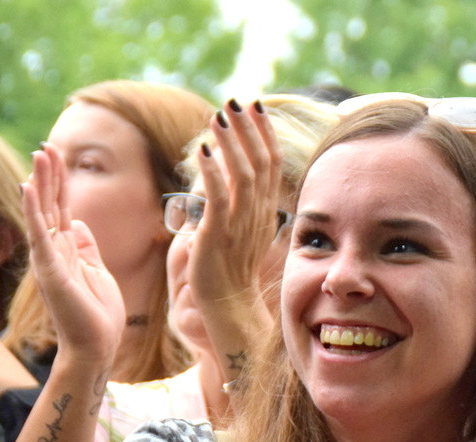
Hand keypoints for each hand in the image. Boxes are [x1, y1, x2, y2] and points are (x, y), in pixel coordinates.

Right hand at [22, 144, 124, 364]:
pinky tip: (28, 186)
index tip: (57, 154)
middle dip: (50, 174)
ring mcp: (49, 260)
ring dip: (41, 183)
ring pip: (43, 213)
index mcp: (66, 251)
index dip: (59, 182)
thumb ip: (86, 246)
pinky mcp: (50, 270)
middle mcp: (53, 252)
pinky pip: (39, 234)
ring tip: (39, 155)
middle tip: (47, 145)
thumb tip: (78, 222)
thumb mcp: (97, 270)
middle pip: (50, 205)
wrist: (97, 347)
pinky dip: (33, 210)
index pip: (60, 208)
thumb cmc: (98, 314)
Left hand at [187, 100, 280, 332]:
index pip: (271, 165)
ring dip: (231, 143)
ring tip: (219, 116)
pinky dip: (213, 173)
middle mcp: (257, 214)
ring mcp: (239, 225)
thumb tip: (223, 170)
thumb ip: (238, 200)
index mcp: (264, 211)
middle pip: (260, 163)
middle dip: (249, 130)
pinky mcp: (218, 236)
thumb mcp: (242, 229)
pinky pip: (219, 199)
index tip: (256, 107)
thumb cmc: (231, 269)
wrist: (229, 306)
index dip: (265, 134)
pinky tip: (204, 150)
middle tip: (238, 101)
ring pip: (242, 175)